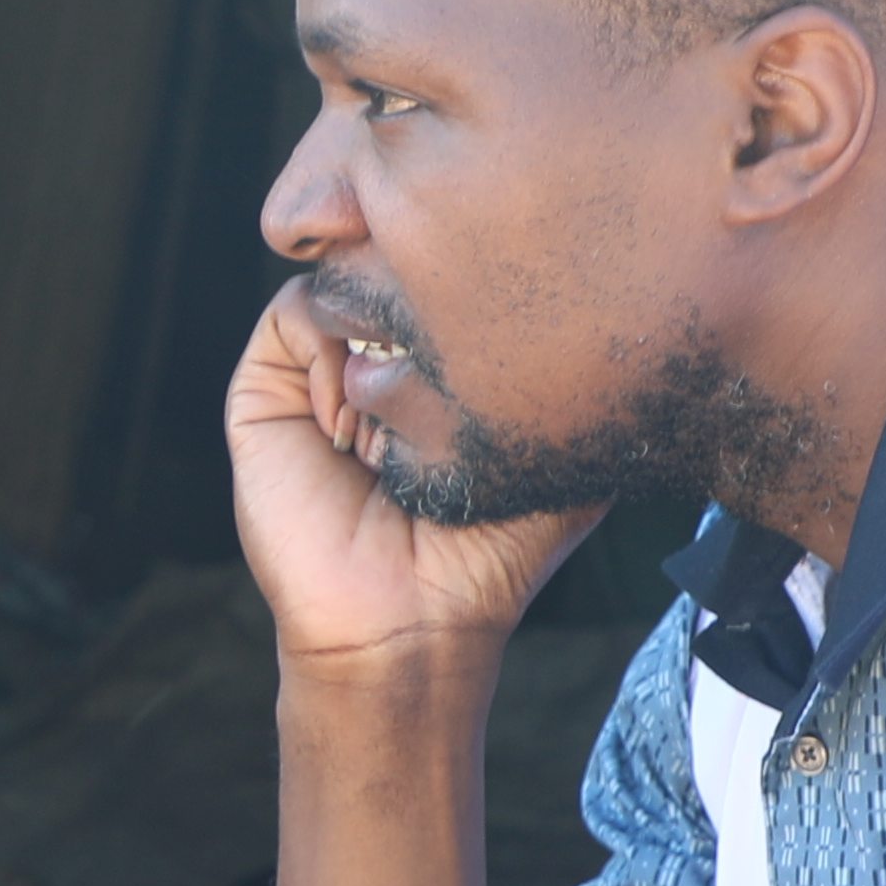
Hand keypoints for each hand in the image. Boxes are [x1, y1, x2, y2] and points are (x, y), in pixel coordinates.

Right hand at [225, 282, 593, 676]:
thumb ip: (584, 388)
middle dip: (423, 305)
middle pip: (396, 264)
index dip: (477, 293)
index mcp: (437, 371)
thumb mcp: (560, 456)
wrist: (410, 621)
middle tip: (442, 383)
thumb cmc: (488, 555)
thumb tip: (620, 310)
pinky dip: (329, 349)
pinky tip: (353, 421)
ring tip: (394, 422)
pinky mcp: (266, 387)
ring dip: (378, 338)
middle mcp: (377, 362)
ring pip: (346, 278)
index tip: (499, 361)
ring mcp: (319, 370)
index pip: (451, 277)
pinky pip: (294, 311)